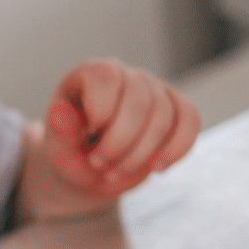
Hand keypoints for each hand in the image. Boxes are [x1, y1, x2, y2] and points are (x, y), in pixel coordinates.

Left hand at [42, 58, 200, 198]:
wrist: (91, 169)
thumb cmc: (72, 153)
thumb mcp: (58, 148)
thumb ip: (60, 131)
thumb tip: (58, 113)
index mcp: (89, 75)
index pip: (105, 75)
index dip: (102, 108)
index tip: (90, 134)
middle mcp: (125, 75)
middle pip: (139, 99)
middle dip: (119, 142)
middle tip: (98, 164)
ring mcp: (154, 89)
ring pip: (164, 115)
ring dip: (140, 154)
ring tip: (115, 173)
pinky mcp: (176, 108)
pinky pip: (190, 120)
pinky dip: (176, 148)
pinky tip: (157, 168)